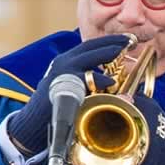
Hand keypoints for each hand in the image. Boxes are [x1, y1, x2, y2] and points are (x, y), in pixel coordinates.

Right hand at [7, 34, 130, 153]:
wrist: (33, 125)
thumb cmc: (55, 108)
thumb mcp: (72, 89)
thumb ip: (87, 81)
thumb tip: (111, 81)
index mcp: (66, 62)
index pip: (90, 45)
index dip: (109, 40)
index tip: (127, 39)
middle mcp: (62, 63)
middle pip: (90, 46)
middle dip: (112, 42)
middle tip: (131, 40)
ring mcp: (61, 73)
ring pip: (86, 56)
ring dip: (106, 52)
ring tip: (122, 51)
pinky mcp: (61, 86)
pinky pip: (83, 79)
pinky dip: (98, 78)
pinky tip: (109, 81)